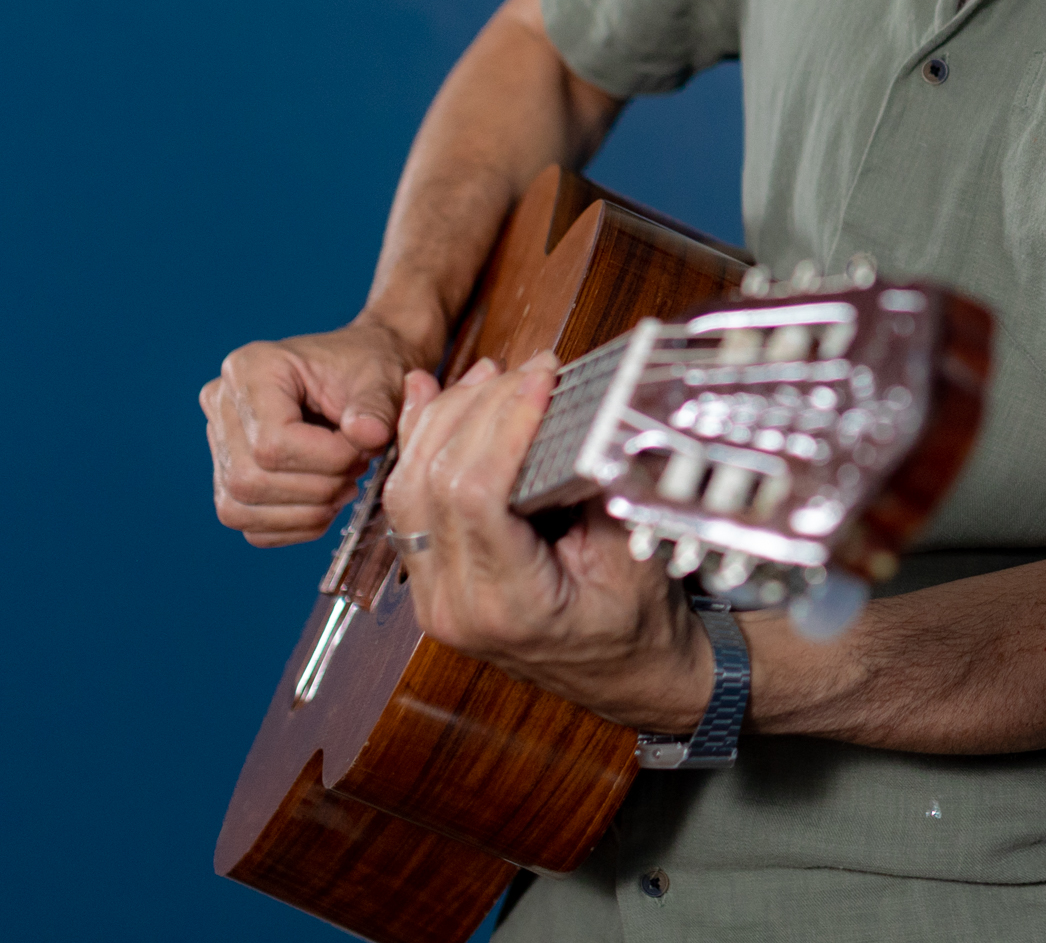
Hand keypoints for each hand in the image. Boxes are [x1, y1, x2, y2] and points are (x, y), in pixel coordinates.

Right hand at [202, 319, 429, 546]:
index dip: (326, 460)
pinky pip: (246, 523)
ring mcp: (218, 443)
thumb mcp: (382, 377)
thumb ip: (377, 406)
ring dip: (304, 512)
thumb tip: (367, 436)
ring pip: (239, 508)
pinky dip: (292, 526)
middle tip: (356, 471)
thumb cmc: (369, 369)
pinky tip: (325, 504)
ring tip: (344, 486)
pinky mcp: (227, 476)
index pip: (272, 442)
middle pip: (250, 479)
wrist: (363, 375)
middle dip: (317, 488)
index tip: (365, 451)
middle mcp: (222, 404)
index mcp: (251, 368)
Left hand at [384, 353, 713, 733]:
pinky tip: (432, 399)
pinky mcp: (431, 578)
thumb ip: (600, 491)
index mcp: (506, 607)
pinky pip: (407, 504)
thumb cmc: (638, 625)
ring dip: (444, 420)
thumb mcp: (635, 556)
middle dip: (479, 409)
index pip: (476, 497)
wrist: (628, 676)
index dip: (504, 426)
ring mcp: (432, 596)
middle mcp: (453, 606)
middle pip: (431, 484)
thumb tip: (580, 414)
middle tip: (530, 370)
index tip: (543, 380)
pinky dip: (420, 445)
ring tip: (491, 374)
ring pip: (406, 489)